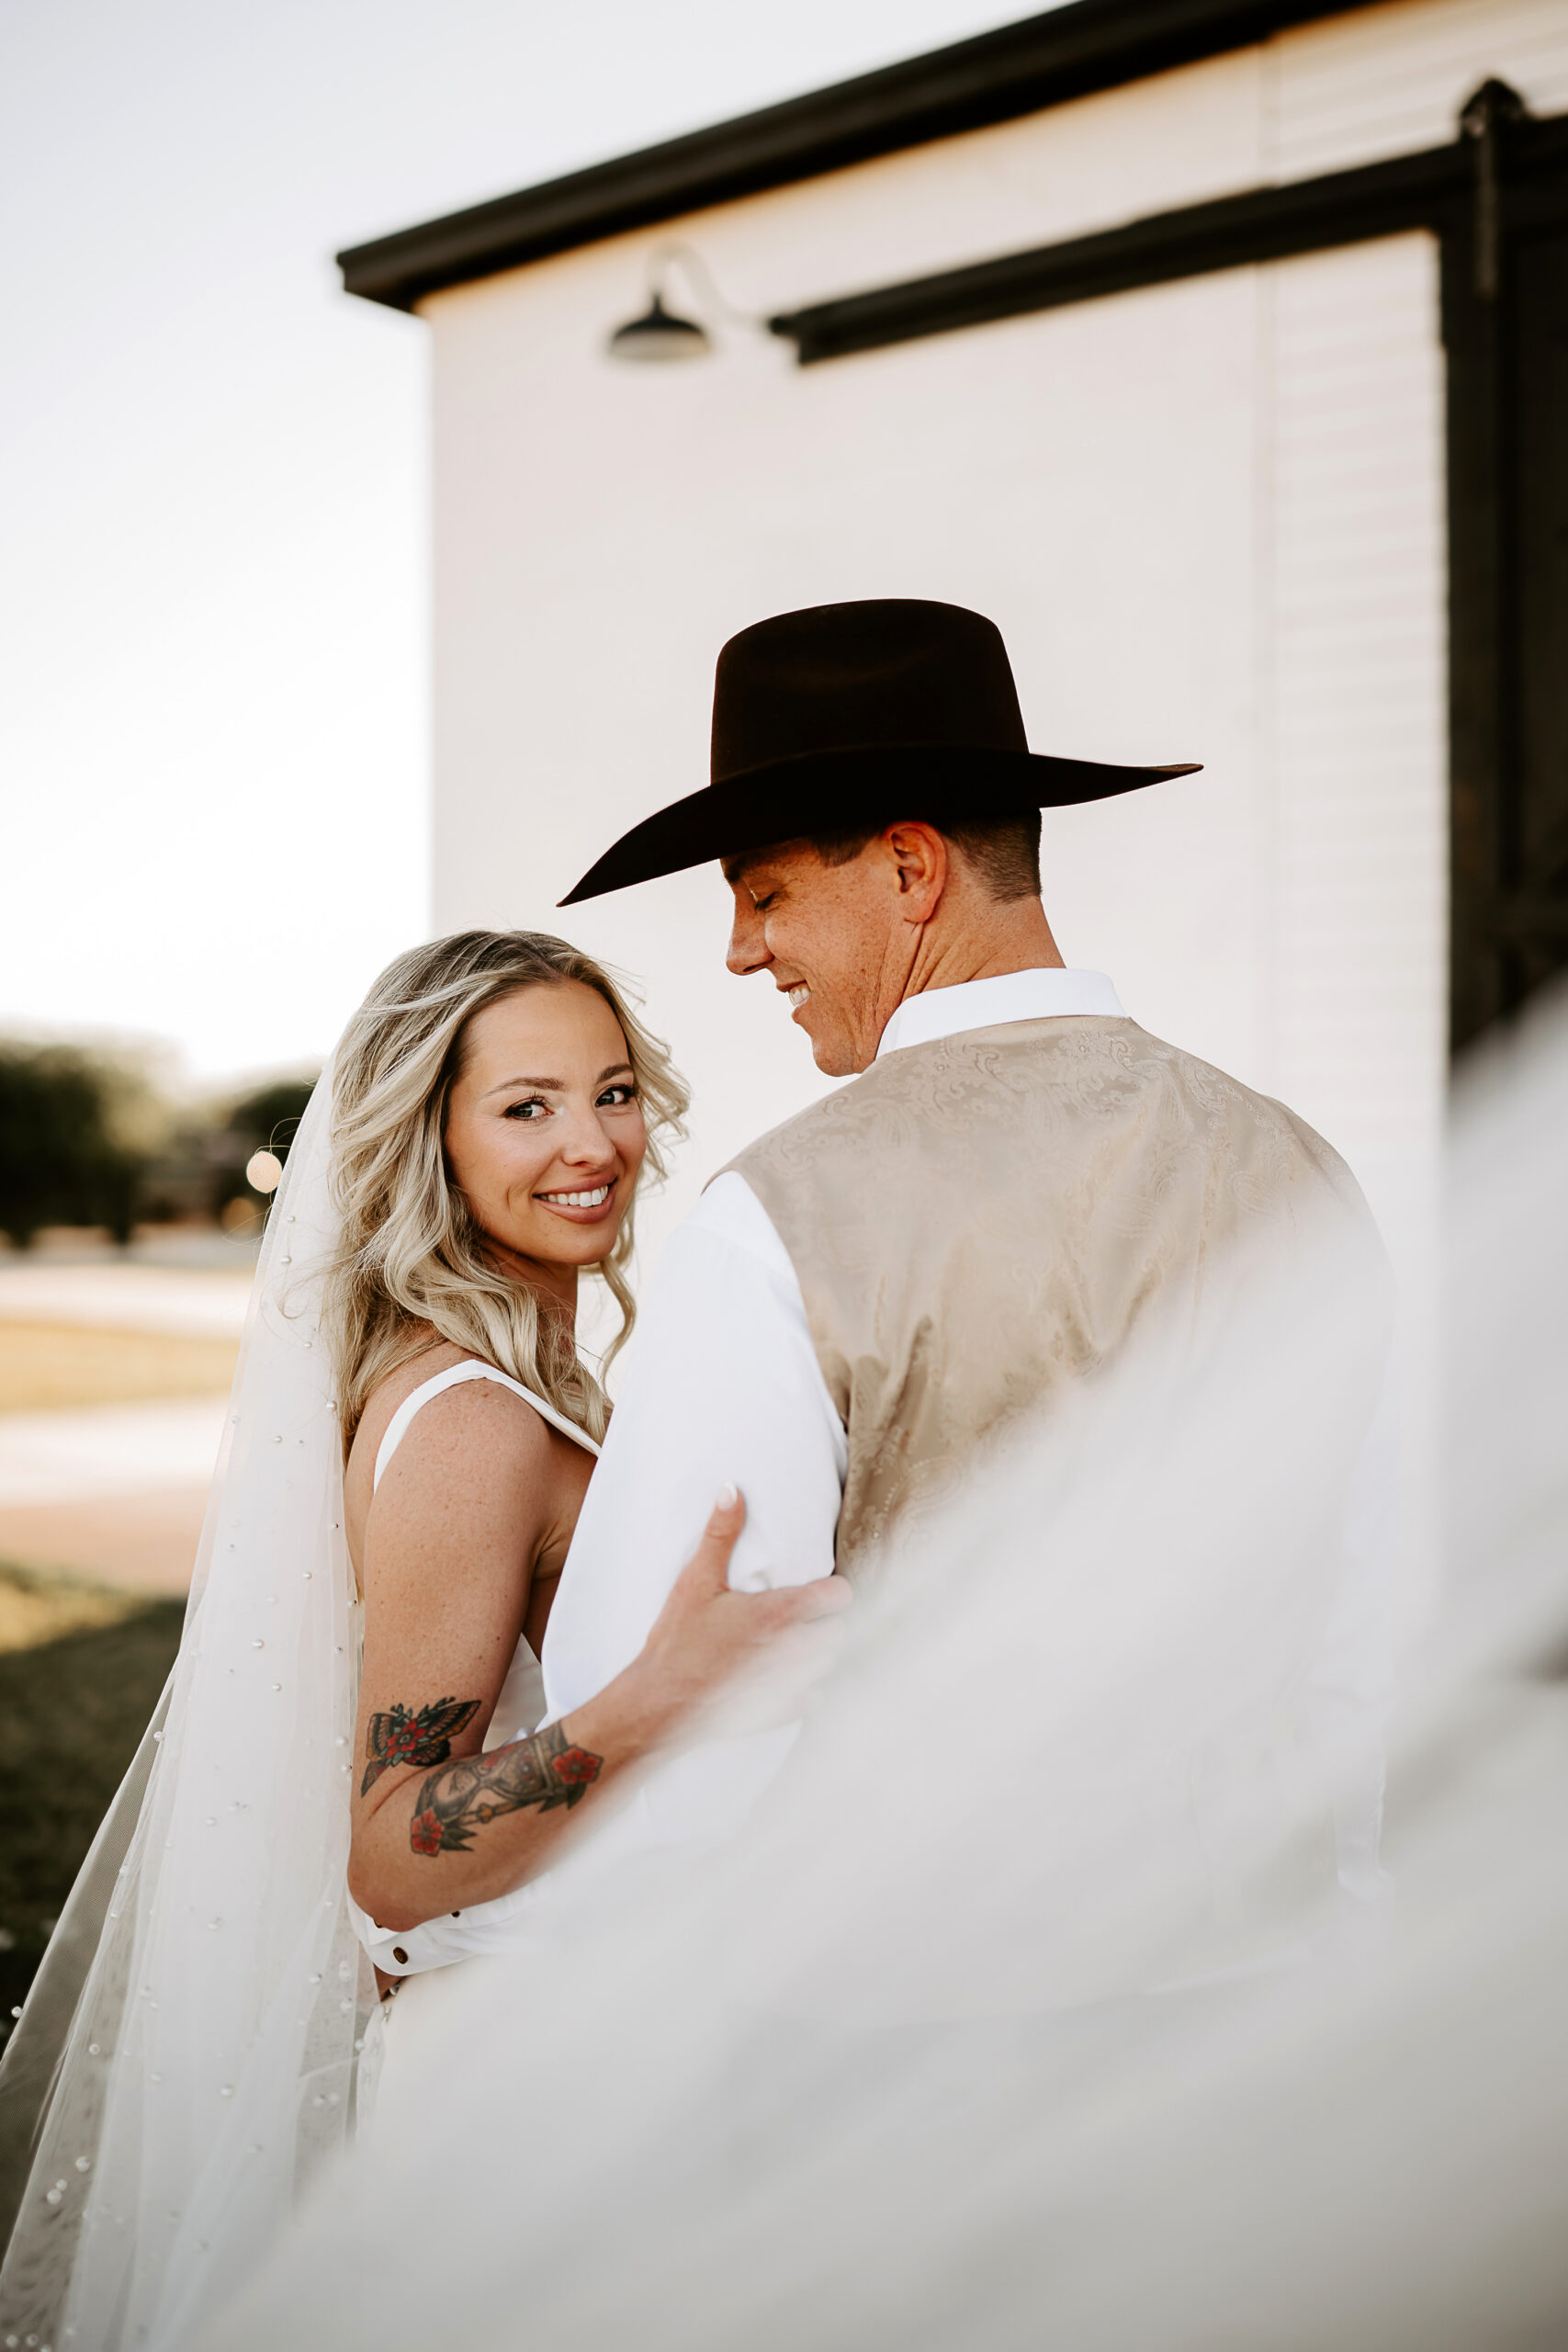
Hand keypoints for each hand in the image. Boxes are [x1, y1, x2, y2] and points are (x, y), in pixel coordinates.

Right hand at [628, 1488, 851, 1747]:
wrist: (661, 1702)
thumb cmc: (678, 1640)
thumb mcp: (696, 1581)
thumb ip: (720, 1533)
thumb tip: (732, 1490)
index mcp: (779, 1614)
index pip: (840, 1597)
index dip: (833, 1590)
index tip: (820, 1588)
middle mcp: (793, 1650)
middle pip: (839, 1629)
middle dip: (825, 1619)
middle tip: (801, 1613)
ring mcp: (791, 1684)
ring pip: (830, 1661)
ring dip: (818, 1650)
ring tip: (793, 1640)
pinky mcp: (783, 1711)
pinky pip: (817, 1695)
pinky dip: (808, 1685)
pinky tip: (786, 1674)